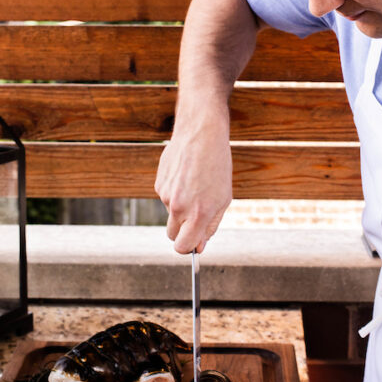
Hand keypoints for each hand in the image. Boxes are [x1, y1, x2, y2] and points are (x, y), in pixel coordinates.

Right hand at [155, 120, 231, 253]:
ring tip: (195, 184)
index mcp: (198, 214)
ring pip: (171, 213)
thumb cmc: (217, 167)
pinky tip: (186, 175)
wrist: (201, 134)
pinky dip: (175, 191)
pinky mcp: (158, 182)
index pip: (183, 247)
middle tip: (196, 215)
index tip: (193, 243)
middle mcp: (179, 207)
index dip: (188, 247)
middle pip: (172, 235)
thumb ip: (210, 226)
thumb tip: (199, 246)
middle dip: (182, 231)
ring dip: (181, 206)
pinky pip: (166, 196)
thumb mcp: (223, 199)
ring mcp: (165, 195)